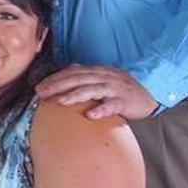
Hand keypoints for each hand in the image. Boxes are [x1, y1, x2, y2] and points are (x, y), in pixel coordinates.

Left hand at [35, 64, 157, 119]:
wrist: (149, 95)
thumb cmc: (121, 90)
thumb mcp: (102, 81)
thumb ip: (84, 81)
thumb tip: (60, 88)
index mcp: (96, 71)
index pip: (72, 71)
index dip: (55, 78)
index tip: (39, 86)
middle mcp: (104, 76)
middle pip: (78, 78)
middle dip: (58, 85)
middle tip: (42, 93)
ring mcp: (115, 88)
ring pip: (92, 89)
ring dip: (75, 95)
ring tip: (61, 101)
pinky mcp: (125, 101)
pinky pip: (112, 105)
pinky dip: (101, 109)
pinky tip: (90, 115)